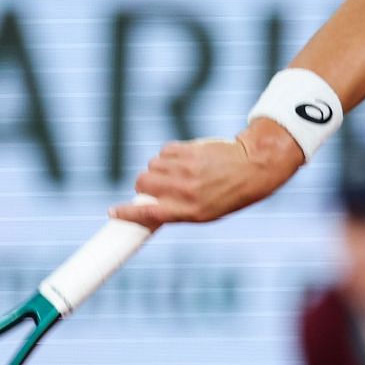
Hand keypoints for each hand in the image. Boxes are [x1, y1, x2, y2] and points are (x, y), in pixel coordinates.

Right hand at [110, 119, 304, 227]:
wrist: (252, 166)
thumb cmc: (228, 194)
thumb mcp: (205, 213)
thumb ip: (175, 211)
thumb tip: (145, 210)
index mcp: (189, 211)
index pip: (147, 214)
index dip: (126, 214)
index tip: (112, 213)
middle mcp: (184, 190)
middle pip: (141, 184)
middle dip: (143, 186)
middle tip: (155, 186)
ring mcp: (185, 169)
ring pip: (151, 166)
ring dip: (158, 169)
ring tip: (179, 172)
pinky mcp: (187, 149)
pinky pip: (163, 152)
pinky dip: (168, 156)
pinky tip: (184, 160)